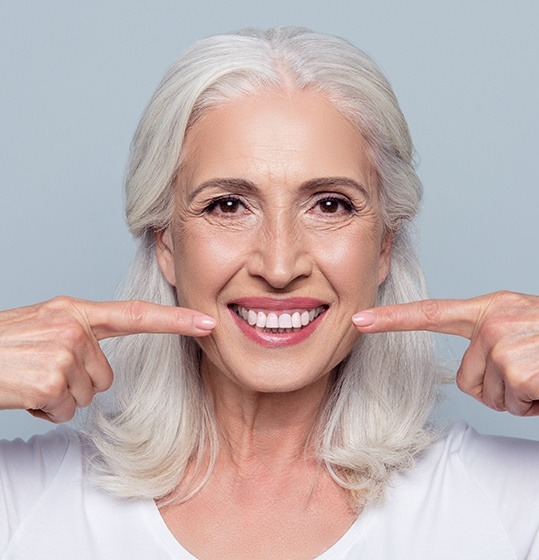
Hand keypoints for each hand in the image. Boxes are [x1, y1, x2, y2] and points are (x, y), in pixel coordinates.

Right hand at [0, 296, 215, 422]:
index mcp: (74, 311)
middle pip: (107, 375)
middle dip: (78, 382)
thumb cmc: (2, 346)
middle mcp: (73, 327)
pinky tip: (23, 392)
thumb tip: (103, 367)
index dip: (174, 320)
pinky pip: (64, 410)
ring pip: (87, 395)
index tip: (206, 322)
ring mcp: (63, 353)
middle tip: (42, 370)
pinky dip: (44, 410)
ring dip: (59, 396)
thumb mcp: (43, 326)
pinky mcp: (51, 380)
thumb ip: (79, 335)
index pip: (135, 314)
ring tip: (30, 378)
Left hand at [352, 291, 538, 415]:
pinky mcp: (519, 366)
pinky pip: (514, 403)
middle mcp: (494, 320)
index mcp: (491, 309)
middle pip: (466, 379)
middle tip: (533, 373)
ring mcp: (505, 341)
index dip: (392, 320)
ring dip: (522, 397)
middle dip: (500, 388)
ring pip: (490, 396)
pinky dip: (536, 404)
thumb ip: (490, 340)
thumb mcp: (523, 329)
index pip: (431, 314)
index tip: (359, 321)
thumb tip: (469, 374)